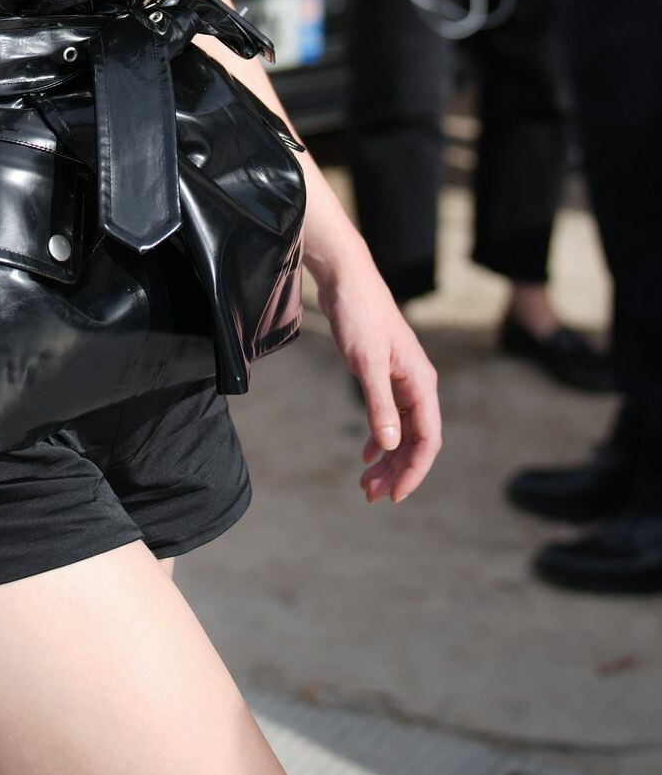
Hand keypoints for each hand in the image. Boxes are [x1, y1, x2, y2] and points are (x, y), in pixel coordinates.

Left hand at [314, 250, 440, 504]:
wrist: (347, 279)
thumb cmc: (359, 315)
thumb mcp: (365, 361)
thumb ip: (378, 404)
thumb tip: (388, 446)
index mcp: (421, 383)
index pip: (428, 440)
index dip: (413, 471)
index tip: (393, 495)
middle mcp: (418, 385)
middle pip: (416, 441)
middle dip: (396, 471)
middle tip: (369, 495)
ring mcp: (402, 380)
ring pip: (402, 431)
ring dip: (386, 459)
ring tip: (365, 483)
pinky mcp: (385, 375)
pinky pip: (390, 416)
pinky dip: (379, 438)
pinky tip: (365, 454)